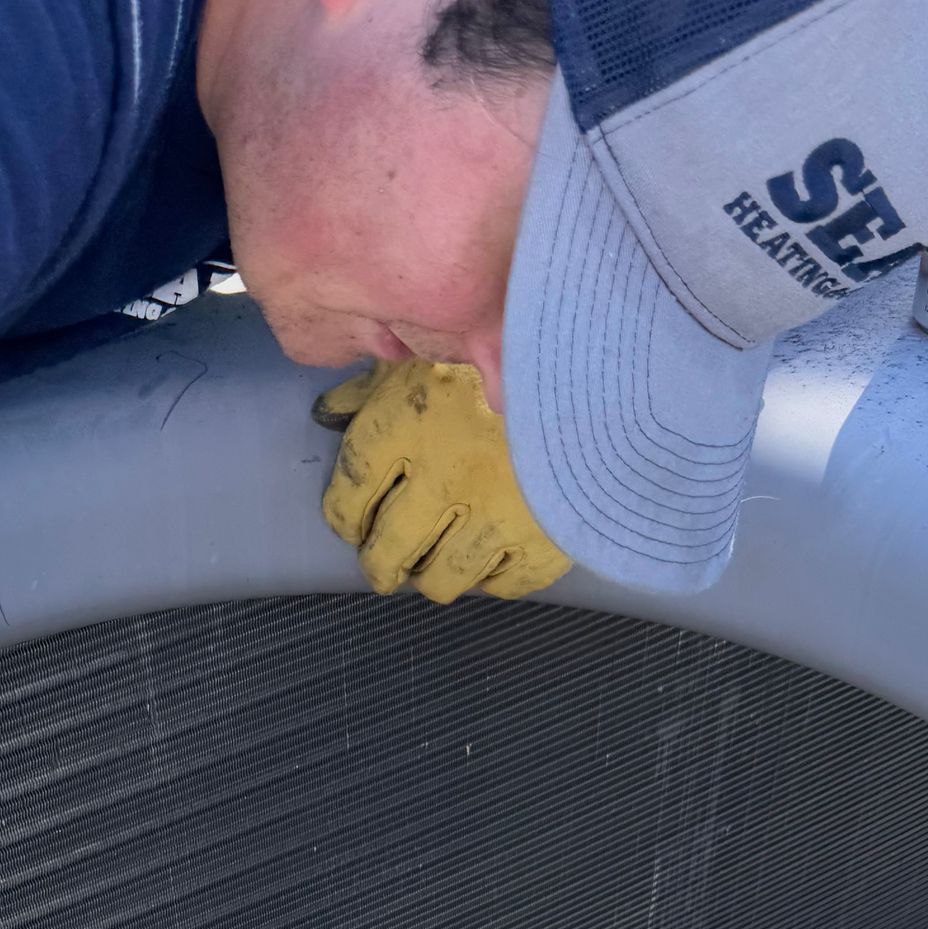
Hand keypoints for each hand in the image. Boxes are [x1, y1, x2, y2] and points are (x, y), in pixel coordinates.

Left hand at [315, 360, 572, 604]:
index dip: (343, 519)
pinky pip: (506, 584)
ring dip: (430, 578)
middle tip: (384, 564)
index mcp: (405, 428)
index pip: (349, 498)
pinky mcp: (544, 538)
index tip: (352, 524)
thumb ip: (372, 386)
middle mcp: (443, 480)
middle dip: (379, 564)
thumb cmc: (505, 345)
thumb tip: (329, 413)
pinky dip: (493, 580)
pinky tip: (489, 564)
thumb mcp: (429, 349)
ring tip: (432, 569)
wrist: (598, 356)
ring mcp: (495, 515)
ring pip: (442, 579)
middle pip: (388, 550)